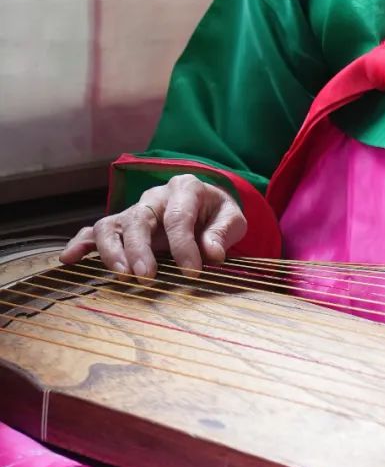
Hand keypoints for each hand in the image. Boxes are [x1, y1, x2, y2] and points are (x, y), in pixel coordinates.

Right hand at [59, 175, 246, 277]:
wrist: (207, 206)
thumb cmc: (217, 214)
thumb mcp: (232, 219)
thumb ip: (224, 233)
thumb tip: (212, 253)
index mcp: (185, 188)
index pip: (179, 217)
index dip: (184, 246)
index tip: (192, 272)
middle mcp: (154, 196)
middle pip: (138, 219)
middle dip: (140, 250)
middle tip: (147, 278)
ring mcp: (134, 211)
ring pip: (111, 225)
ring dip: (112, 251)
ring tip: (121, 276)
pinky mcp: (121, 225)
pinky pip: (93, 231)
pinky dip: (80, 244)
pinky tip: (69, 259)